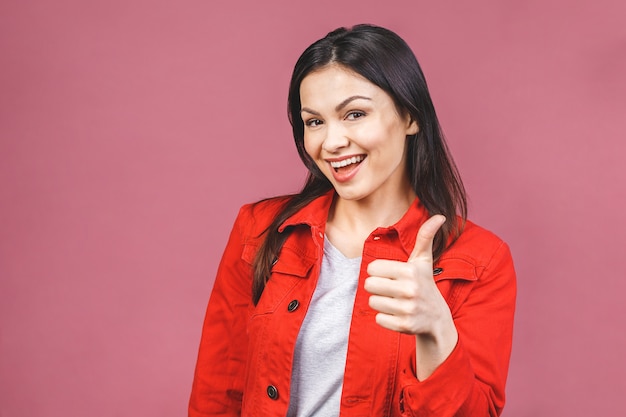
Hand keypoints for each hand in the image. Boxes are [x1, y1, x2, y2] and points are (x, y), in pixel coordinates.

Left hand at [364, 215, 457, 377]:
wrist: (437, 319)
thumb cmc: (424, 284)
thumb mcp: (423, 261)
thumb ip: (425, 237)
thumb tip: (439, 216)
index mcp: (410, 270)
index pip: (372, 268)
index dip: (379, 272)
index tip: (393, 276)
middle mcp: (410, 289)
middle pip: (369, 285)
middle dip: (377, 288)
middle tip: (392, 290)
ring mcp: (407, 309)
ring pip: (372, 302)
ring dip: (381, 303)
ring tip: (396, 302)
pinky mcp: (404, 325)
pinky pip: (378, 319)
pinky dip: (385, 318)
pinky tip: (399, 315)